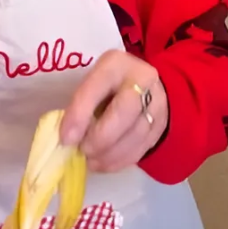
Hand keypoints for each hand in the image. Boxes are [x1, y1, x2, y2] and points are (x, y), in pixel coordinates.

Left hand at [60, 51, 168, 172]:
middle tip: (82, 151)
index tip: (66, 139)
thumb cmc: (109, 87)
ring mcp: (157, 103)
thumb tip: (68, 139)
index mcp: (116, 64)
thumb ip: (81, 105)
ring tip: (91, 161)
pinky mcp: (161, 125)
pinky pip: (142, 147)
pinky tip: (104, 164)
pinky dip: (120, 160)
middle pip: (124, 112)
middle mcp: (141, 80)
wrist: (147, 88)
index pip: (97, 87)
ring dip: (109, 154)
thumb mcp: (93, 84)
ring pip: (136, 134)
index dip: (80, 115)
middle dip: (100, 138)